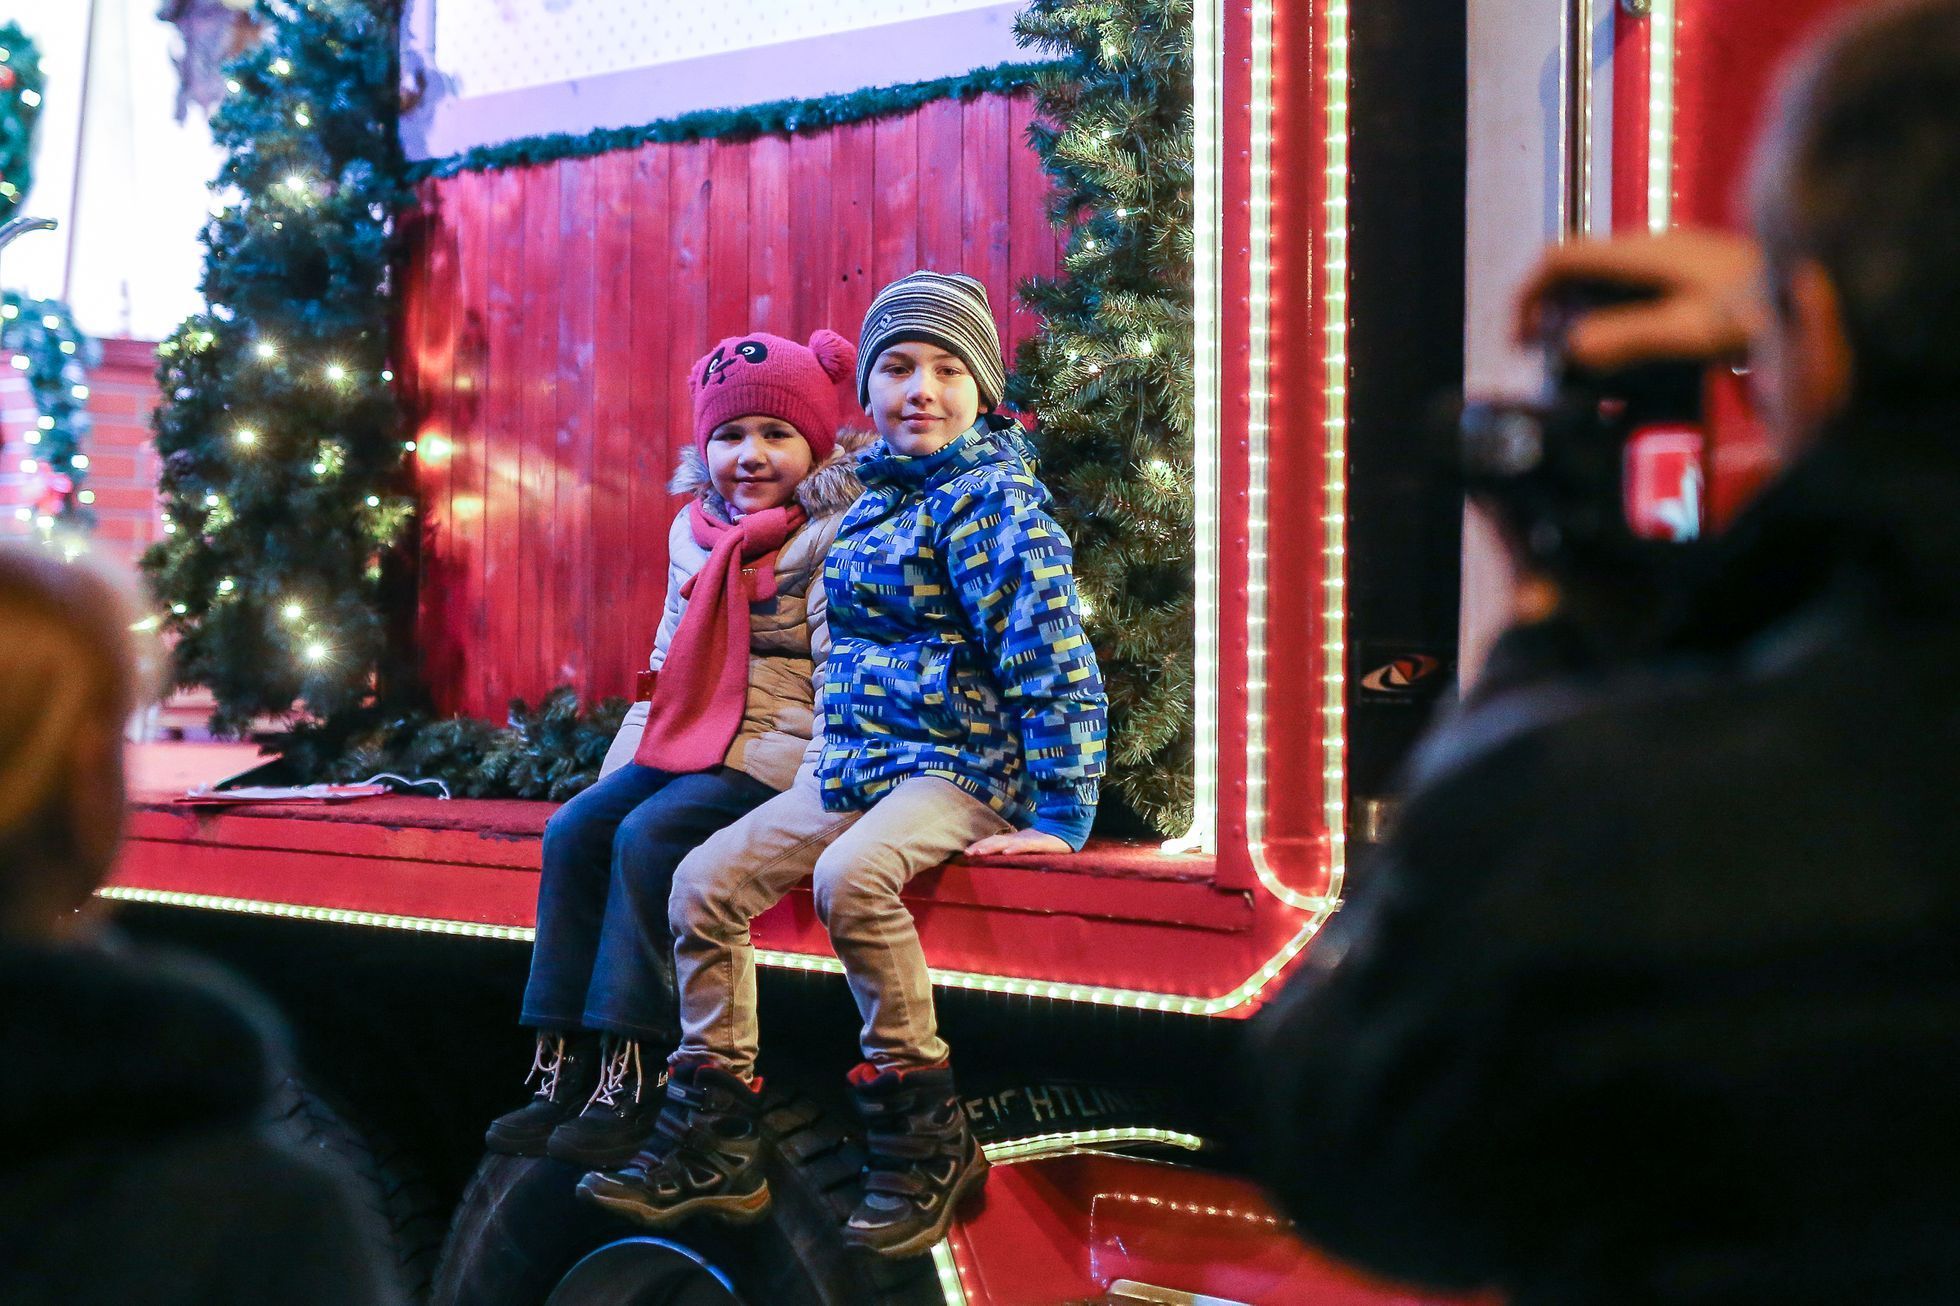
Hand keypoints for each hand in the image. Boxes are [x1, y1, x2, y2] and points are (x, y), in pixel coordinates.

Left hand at [964, 828, 1072, 856]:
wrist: (1068, 828)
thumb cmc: (1047, 840)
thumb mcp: (1029, 846)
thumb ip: (1017, 849)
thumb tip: (1002, 854)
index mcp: (1015, 840)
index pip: (994, 841)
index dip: (981, 845)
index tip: (966, 851)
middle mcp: (1018, 838)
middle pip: (996, 841)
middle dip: (981, 846)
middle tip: (967, 853)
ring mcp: (1028, 840)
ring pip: (1007, 843)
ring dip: (992, 847)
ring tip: (979, 852)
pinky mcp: (1039, 843)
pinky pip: (1025, 846)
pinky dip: (1015, 849)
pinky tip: (1006, 852)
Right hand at [1514, 229, 1765, 371]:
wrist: (1823, 287)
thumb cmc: (1765, 306)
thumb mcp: (1694, 329)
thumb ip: (1629, 337)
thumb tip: (1571, 348)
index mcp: (1644, 252)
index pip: (1561, 258)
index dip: (1528, 294)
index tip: (1519, 340)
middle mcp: (1652, 247)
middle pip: (1577, 271)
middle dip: (1550, 312)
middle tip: (1544, 361)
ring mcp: (1673, 260)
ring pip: (1603, 283)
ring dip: (1581, 320)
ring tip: (1580, 367)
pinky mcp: (1690, 276)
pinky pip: (1632, 294)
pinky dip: (1613, 323)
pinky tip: (1627, 359)